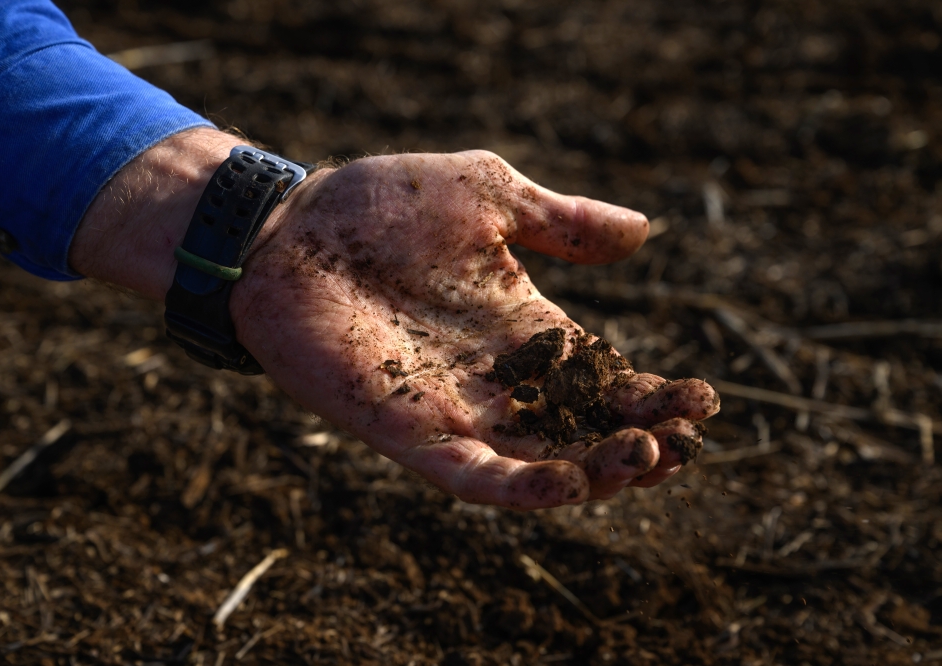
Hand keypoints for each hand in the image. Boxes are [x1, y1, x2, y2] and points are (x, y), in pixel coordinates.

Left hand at [230, 150, 718, 508]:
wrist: (287, 226)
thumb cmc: (381, 204)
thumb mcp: (489, 197)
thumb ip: (561, 222)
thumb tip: (644, 229)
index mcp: (524, 328)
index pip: (603, 377)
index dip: (655, 395)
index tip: (705, 398)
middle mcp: (498, 379)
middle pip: (582, 431)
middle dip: (638, 445)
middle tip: (683, 444)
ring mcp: (454, 409)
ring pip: (539, 463)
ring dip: (596, 473)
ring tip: (650, 461)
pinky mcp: (407, 430)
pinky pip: (472, 476)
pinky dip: (522, 489)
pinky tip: (570, 483)